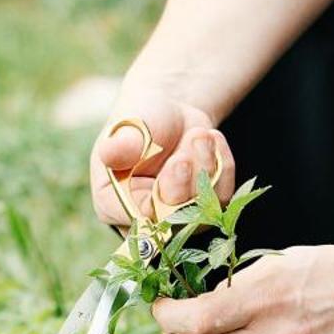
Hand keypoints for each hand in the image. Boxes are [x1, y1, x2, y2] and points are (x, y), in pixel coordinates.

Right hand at [89, 88, 232, 227]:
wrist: (168, 113)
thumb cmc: (140, 120)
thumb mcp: (128, 128)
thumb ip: (121, 145)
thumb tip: (110, 153)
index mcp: (112, 204)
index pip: (137, 221)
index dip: (162, 198)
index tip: (179, 162)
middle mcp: (144, 219)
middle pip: (174, 221)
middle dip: (188, 178)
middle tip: (195, 139)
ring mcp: (177, 218)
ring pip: (202, 210)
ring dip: (206, 166)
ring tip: (199, 134)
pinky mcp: (204, 208)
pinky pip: (222, 197)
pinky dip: (222, 165)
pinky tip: (212, 141)